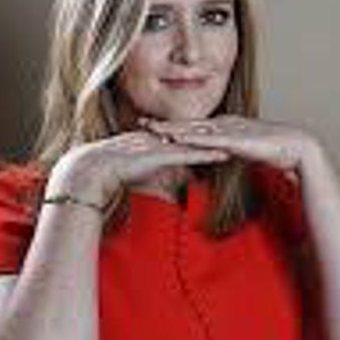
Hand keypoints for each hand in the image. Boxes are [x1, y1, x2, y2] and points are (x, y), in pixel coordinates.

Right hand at [49, 130, 230, 206]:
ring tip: (241, 144)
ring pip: (198, 143)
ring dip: (219, 144)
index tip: (228, 140)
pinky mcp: (162, 154)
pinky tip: (223, 154)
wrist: (95, 170)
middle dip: (221, 136)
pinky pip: (189, 153)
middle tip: (243, 137)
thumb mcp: (147, 182)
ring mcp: (164, 146)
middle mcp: (165, 140)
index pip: (190, 140)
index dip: (210, 139)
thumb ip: (165, 188)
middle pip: (199, 137)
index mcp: (162, 143)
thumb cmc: (116, 176)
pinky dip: (207, 154)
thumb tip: (180, 202)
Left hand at [136, 114, 313, 176]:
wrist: (297, 147)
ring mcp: (230, 129)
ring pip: (194, 128)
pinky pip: (208, 138)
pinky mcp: (236, 138)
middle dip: (164, 123)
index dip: (173, 126)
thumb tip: (222, 158)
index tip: (153, 128)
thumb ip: (232, 153)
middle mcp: (225, 124)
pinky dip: (190, 137)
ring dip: (171, 128)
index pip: (194, 126)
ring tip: (150, 129)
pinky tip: (176, 137)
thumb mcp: (246, 152)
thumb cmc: (275, 151)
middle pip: (188, 123)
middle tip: (140, 123)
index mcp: (226, 126)